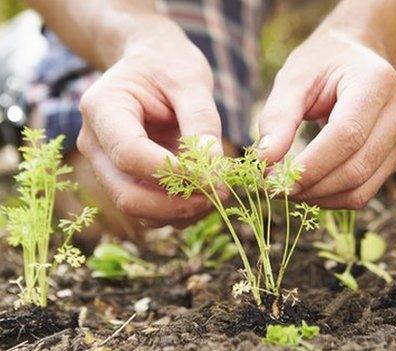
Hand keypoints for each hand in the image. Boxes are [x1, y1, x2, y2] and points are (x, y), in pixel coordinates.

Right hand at [77, 31, 221, 226]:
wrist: (153, 63)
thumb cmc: (169, 65)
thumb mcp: (190, 80)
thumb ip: (201, 121)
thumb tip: (213, 169)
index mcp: (102, 108)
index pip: (129, 154)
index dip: (173, 172)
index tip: (214, 177)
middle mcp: (95, 143)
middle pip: (126, 194)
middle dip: (176, 203)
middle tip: (220, 194)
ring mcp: (106, 166)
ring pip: (136, 208)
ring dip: (180, 213)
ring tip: (218, 194)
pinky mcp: (124, 180)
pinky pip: (147, 210)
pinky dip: (178, 212)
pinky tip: (206, 195)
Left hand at [258, 30, 395, 208]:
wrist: (356, 56)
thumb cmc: (322, 64)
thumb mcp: (294, 78)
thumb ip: (278, 117)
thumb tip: (265, 161)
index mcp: (377, 82)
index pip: (347, 135)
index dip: (311, 165)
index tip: (273, 179)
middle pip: (357, 167)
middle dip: (311, 186)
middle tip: (274, 188)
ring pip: (362, 188)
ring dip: (320, 198)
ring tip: (288, 189)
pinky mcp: (394, 158)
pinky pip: (364, 191)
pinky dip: (332, 198)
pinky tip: (307, 188)